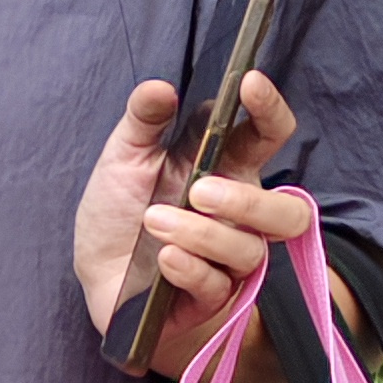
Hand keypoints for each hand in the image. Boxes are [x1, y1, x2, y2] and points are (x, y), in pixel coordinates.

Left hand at [71, 68, 308, 382]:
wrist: (96, 275)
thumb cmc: (120, 211)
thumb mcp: (123, 159)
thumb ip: (142, 122)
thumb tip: (159, 87)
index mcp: (227, 170)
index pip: (266, 136)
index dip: (269, 110)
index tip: (250, 83)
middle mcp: (239, 217)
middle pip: (286, 212)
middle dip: (248, 201)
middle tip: (200, 190)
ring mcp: (228, 261)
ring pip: (249, 251)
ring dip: (202, 234)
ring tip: (155, 221)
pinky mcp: (208, 299)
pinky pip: (216, 287)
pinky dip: (191, 268)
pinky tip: (164, 258)